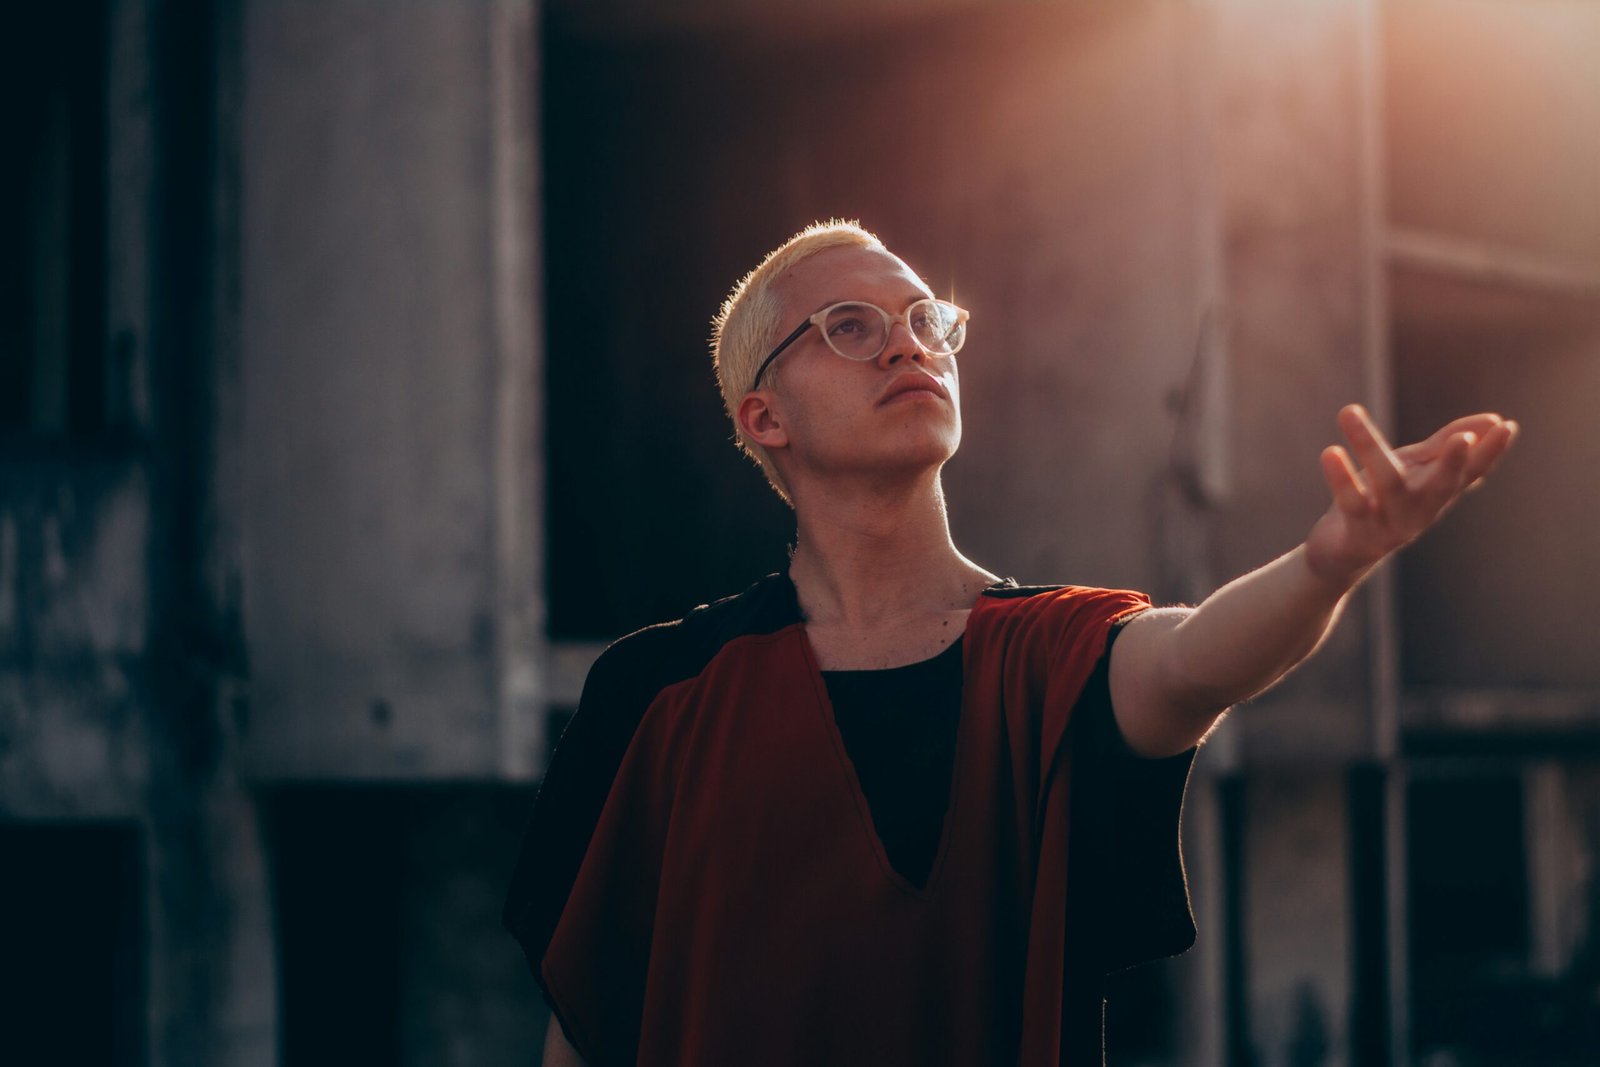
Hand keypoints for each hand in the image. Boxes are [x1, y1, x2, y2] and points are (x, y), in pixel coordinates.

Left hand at [1304, 404, 1517, 589]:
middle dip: (1453, 464)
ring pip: (1387, 484)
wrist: (1339, 555)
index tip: (1507, 426)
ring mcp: (1391, 526)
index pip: (1470, 472)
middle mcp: (1420, 512)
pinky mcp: (1360, 537)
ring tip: (1349, 411)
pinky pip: (1352, 504)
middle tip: (1463, 440)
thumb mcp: (1412, 471)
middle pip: (1441, 487)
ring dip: (1368, 446)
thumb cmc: (1380, 503)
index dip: (1490, 453)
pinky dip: (1340, 478)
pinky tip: (1330, 451)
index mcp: (1436, 494)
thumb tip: (1494, 419)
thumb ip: (1443, 446)